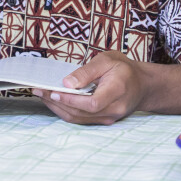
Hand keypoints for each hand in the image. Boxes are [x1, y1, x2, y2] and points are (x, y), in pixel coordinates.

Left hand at [32, 51, 147, 124]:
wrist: (142, 85)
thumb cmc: (124, 69)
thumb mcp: (107, 60)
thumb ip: (87, 71)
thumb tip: (67, 83)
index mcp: (117, 91)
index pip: (91, 103)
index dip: (70, 100)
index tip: (52, 91)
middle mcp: (114, 109)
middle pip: (81, 113)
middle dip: (56, 102)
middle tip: (38, 90)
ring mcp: (109, 118)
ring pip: (79, 118)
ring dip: (58, 108)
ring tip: (41, 95)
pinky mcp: (103, 120)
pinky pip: (81, 119)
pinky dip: (65, 110)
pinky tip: (54, 101)